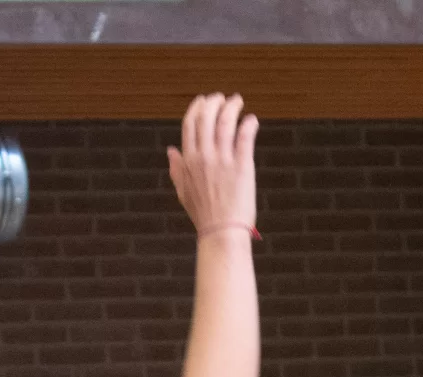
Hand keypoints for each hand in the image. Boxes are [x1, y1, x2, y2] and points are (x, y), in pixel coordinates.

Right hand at [168, 93, 257, 237]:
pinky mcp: (242, 166)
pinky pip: (245, 137)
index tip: (204, 101)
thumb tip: (171, 151)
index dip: (197, 107)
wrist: (222, 233)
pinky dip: (249, 124)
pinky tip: (252, 120)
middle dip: (214, 102)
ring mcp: (223, 161)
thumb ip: (176, 169)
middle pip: (207, 117)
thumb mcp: (183, 192)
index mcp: (189, 161)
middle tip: (222, 98)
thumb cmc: (204, 215)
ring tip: (238, 102)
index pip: (190, 124)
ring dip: (231, 107)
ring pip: (225, 122)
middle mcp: (204, 157)